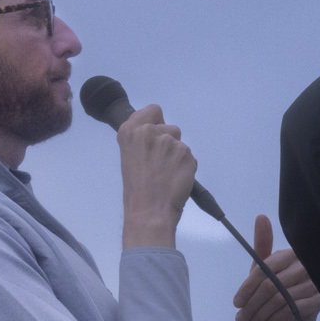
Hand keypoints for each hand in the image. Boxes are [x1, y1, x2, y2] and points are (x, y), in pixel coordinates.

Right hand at [117, 103, 196, 247]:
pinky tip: (175, 178)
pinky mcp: (186, 154)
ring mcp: (169, 142)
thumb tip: (157, 129)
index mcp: (130, 131)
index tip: (154, 135)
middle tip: (158, 163)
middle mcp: (149, 132)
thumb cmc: (137, 187)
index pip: (153, 110)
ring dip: (177, 155)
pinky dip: (185, 166)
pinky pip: (189, 156)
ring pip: (180, 143)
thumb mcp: (130, 156)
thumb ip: (142, 139)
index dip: (156, 122)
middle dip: (168, 142)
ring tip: (165, 173)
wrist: (150, 209)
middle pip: (170, 127)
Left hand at [234, 215, 319, 320]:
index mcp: (289, 255)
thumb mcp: (261, 271)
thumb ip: (261, 247)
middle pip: (270, 286)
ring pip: (279, 300)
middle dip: (252, 305)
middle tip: (240, 318)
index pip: (264, 269)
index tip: (236, 303)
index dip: (247, 287)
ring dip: (260, 315)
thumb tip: (261, 217)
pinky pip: (291, 310)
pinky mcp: (318, 302)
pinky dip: (274, 319)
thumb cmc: (272, 294)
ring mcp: (314, 284)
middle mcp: (304, 267)